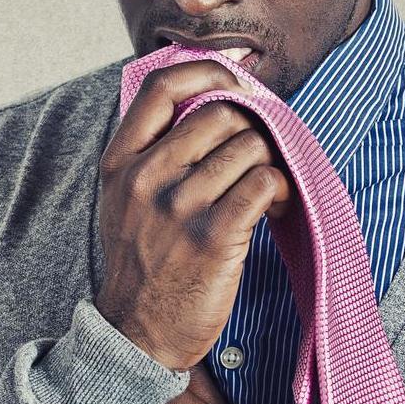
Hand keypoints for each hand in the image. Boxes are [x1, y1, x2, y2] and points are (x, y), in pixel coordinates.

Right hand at [95, 58, 296, 372]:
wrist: (136, 335)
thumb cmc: (142, 265)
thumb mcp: (123, 201)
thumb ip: (150, 153)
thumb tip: (208, 101)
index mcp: (121, 162)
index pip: (161, 87)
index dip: (208, 68)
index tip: (239, 75)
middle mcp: (146, 176)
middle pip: (221, 112)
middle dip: (253, 128)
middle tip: (262, 154)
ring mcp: (179, 205)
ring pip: (250, 145)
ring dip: (271, 162)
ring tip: (270, 189)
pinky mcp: (214, 235)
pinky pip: (264, 182)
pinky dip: (283, 189)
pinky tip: (279, 207)